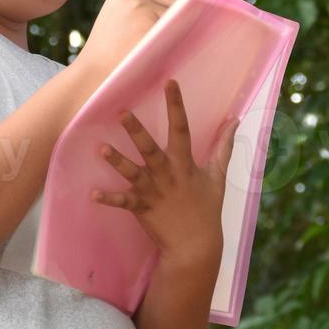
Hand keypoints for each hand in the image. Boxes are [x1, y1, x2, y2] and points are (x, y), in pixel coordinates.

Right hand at [72, 0, 184, 80]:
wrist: (95, 70)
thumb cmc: (112, 45)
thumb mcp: (125, 12)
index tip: (160, 12)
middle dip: (172, 14)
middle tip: (151, 34)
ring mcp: (142, 7)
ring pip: (179, 13)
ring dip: (173, 28)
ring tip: (150, 42)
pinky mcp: (150, 25)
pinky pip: (178, 28)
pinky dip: (173, 39)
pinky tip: (155, 49)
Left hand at [93, 79, 238, 267]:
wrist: (195, 245)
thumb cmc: (207, 208)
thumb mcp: (218, 176)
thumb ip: (225, 146)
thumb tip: (235, 121)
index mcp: (185, 164)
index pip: (182, 128)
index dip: (176, 105)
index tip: (170, 83)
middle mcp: (167, 175)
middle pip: (150, 149)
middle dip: (136, 131)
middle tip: (121, 112)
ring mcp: (153, 192)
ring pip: (132, 173)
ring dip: (117, 161)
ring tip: (101, 148)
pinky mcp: (142, 209)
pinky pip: (123, 202)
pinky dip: (108, 199)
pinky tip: (92, 193)